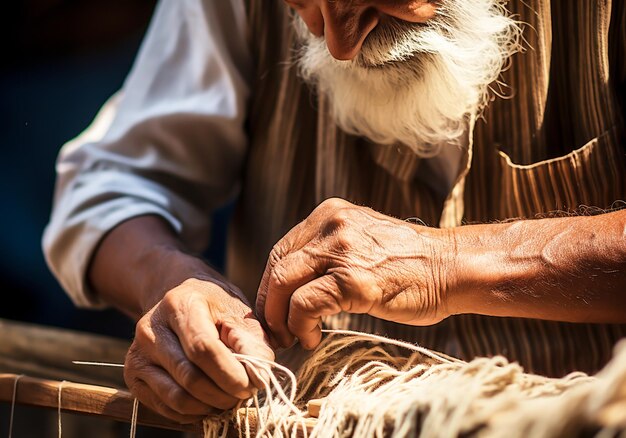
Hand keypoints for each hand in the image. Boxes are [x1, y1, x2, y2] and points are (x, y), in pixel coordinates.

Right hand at [124, 277, 274, 423]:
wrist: (179, 300)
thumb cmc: (214, 307)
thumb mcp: (237, 312)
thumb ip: (251, 341)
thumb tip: (259, 375)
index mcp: (179, 304)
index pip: (203, 348)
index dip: (230, 373)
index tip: (252, 385)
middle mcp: (151, 328)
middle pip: (190, 376)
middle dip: (224, 394)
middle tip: (244, 394)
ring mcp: (138, 354)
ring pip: (177, 397)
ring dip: (210, 407)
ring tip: (228, 398)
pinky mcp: (133, 376)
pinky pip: (165, 407)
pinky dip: (192, 413)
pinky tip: (208, 402)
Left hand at [256, 198, 452, 350]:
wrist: (452, 267)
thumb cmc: (411, 264)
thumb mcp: (362, 242)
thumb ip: (329, 252)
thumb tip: (294, 285)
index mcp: (330, 214)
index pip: (282, 250)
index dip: (271, 286)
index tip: (273, 311)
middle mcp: (332, 224)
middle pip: (277, 266)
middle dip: (269, 305)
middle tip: (275, 332)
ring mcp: (342, 250)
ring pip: (284, 284)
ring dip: (280, 319)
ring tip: (292, 339)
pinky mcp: (353, 279)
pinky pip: (305, 304)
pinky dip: (300, 326)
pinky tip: (312, 337)